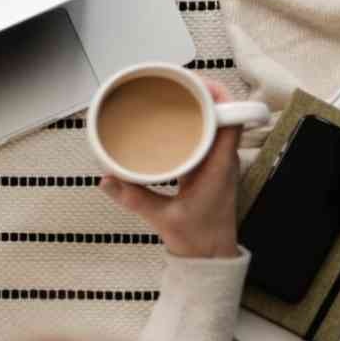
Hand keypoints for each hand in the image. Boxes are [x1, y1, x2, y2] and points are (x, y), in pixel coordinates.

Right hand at [100, 80, 240, 258]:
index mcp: (220, 165)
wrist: (210, 258)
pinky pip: (207, 136)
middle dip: (202, 92)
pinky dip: (194, 123)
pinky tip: (175, 121)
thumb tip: (107, 179)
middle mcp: (223, 159)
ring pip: (216, 122)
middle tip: (175, 82)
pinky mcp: (208, 168)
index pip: (232, 118)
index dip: (218, 96)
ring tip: (174, 94)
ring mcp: (218, 163)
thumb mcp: (163, 219)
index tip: (196, 83)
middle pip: (223, 113)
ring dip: (199, 106)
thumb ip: (134, 199)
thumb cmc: (198, 240)